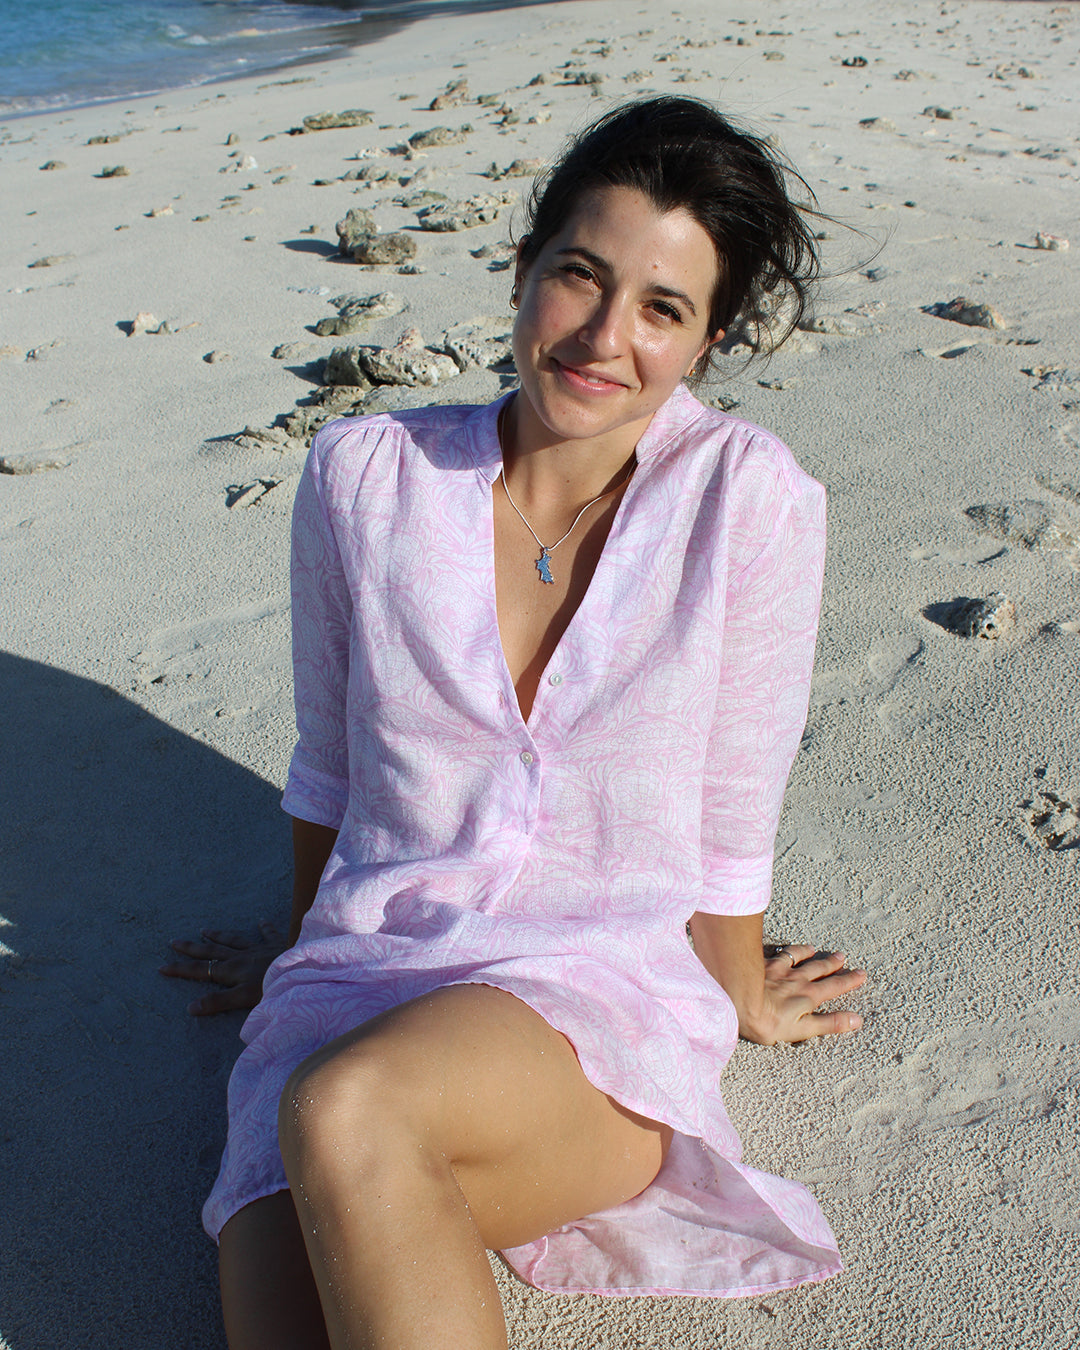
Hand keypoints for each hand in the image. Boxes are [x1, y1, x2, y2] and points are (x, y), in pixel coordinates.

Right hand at [159, 920, 287, 1015]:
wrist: (304, 968)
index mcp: (232, 971)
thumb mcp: (244, 998)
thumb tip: (190, 1007)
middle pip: (212, 950)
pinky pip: (269, 933)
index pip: (201, 970)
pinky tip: (261, 920)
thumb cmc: (275, 986)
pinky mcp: (279, 944)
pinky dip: (264, 927)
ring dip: (218, 935)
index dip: (181, 969)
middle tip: (174, 941)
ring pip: (234, 939)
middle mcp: (242, 956)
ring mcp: (260, 948)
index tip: (162, 966)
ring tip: (204, 929)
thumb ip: (218, 1002)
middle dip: (192, 948)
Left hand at [745, 945, 866, 1044]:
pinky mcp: (762, 964)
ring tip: (814, 949)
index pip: (834, 987)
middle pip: (818, 969)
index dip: (849, 981)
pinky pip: (777, 953)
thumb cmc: (769, 1021)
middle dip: (832, 964)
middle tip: (842, 957)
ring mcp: (779, 970)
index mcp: (809, 996)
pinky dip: (784, 949)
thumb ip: (829, 1023)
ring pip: (798, 958)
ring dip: (808, 953)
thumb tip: (856, 1020)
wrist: (739, 1000)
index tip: (861, 974)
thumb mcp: (803, 1029)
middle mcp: (797, 979)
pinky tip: (784, 946)